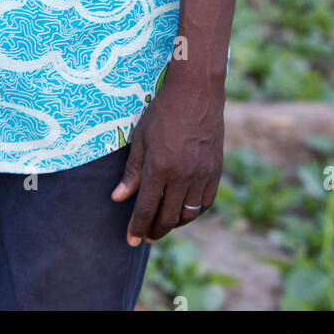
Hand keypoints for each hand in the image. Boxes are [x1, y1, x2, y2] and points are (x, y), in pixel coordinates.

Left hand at [111, 75, 224, 243]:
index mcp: (159, 167)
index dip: (137, 227)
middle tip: (146, 236)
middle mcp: (182, 175)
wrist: (196, 93)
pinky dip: (194, 212)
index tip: (131, 240)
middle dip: (155, 230)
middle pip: (168, 217)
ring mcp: (202, 174)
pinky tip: (184, 211)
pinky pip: (205, 203)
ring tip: (163, 224)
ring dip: (174, 224)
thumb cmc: (163, 112)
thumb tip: (118, 198)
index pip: (146, 209)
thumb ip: (131, 172)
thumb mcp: (141, 138)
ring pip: (188, 214)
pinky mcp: (215, 171)